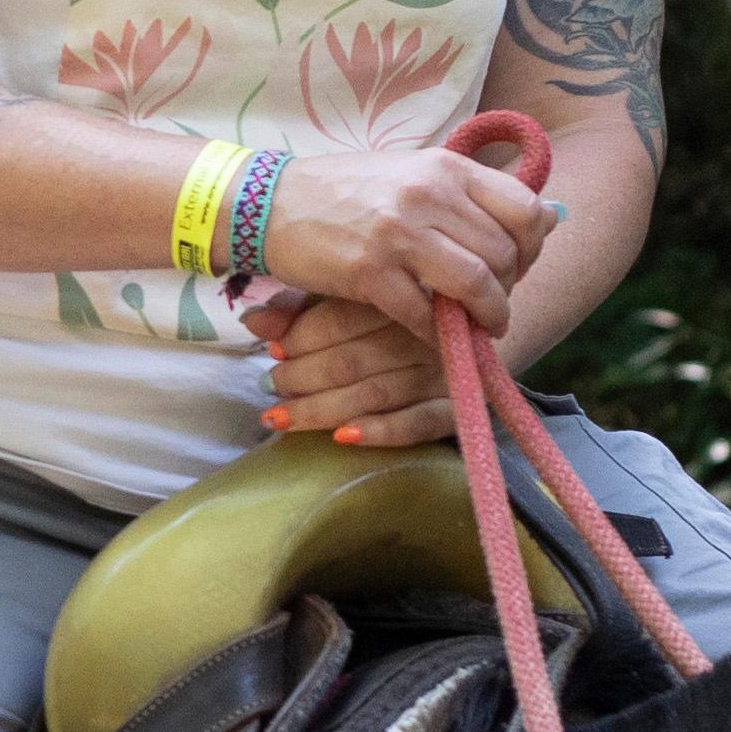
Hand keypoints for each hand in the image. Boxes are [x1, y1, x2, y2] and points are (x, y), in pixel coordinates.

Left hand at [244, 288, 456, 445]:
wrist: (478, 323)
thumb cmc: (399, 308)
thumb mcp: (351, 297)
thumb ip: (303, 308)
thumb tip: (252, 322)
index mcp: (399, 293)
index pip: (341, 317)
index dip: (300, 338)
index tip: (272, 351)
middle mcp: (423, 330)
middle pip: (351, 358)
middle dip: (301, 378)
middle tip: (271, 388)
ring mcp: (443, 370)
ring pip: (374, 393)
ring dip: (322, 410)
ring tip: (281, 418)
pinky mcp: (458, 405)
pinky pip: (418, 423)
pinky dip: (380, 431)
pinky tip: (343, 438)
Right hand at [254, 145, 550, 357]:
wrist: (268, 203)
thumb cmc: (343, 192)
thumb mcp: (412, 173)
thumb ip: (469, 194)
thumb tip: (548, 217)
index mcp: (445, 167)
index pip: (526, 208)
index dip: (533, 247)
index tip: (519, 267)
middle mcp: (429, 193)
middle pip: (504, 253)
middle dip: (509, 289)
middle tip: (495, 306)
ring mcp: (399, 232)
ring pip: (475, 284)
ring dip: (486, 316)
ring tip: (482, 329)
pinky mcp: (369, 271)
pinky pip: (425, 314)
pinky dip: (436, 333)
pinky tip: (433, 337)